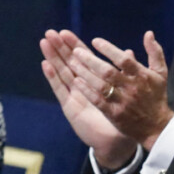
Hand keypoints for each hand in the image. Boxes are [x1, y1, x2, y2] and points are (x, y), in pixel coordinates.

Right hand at [41, 29, 137, 167]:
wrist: (116, 140)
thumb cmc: (123, 115)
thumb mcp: (127, 91)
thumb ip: (126, 72)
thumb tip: (130, 52)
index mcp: (95, 78)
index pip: (83, 57)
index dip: (74, 44)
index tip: (65, 32)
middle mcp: (82, 84)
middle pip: (69, 61)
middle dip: (59, 47)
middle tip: (50, 32)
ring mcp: (74, 94)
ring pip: (62, 71)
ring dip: (52, 57)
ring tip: (44, 43)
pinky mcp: (70, 106)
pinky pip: (60, 89)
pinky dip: (52, 77)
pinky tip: (45, 64)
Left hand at [71, 31, 173, 151]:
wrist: (157, 127)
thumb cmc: (156, 96)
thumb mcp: (160, 73)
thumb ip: (155, 52)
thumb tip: (148, 33)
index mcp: (142, 75)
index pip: (123, 60)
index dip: (109, 49)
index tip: (95, 41)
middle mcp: (132, 88)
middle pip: (108, 72)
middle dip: (90, 60)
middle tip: (76, 51)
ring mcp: (122, 102)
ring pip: (100, 86)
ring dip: (85, 73)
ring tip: (72, 62)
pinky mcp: (114, 114)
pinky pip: (97, 101)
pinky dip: (87, 90)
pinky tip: (76, 81)